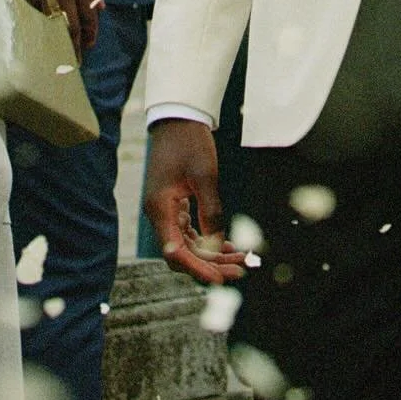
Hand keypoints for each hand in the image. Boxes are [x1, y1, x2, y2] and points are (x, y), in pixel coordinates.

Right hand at [144, 120, 246, 285]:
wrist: (179, 121)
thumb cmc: (189, 143)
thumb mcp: (205, 175)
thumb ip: (211, 210)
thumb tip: (216, 244)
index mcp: (159, 209)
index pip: (176, 252)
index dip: (198, 268)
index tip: (220, 278)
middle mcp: (159, 215)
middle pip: (183, 254)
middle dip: (211, 265)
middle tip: (241, 271)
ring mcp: (167, 212)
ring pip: (189, 246)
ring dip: (213, 255)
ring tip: (241, 261)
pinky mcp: (176, 207)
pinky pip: (191, 233)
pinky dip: (209, 242)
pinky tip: (229, 247)